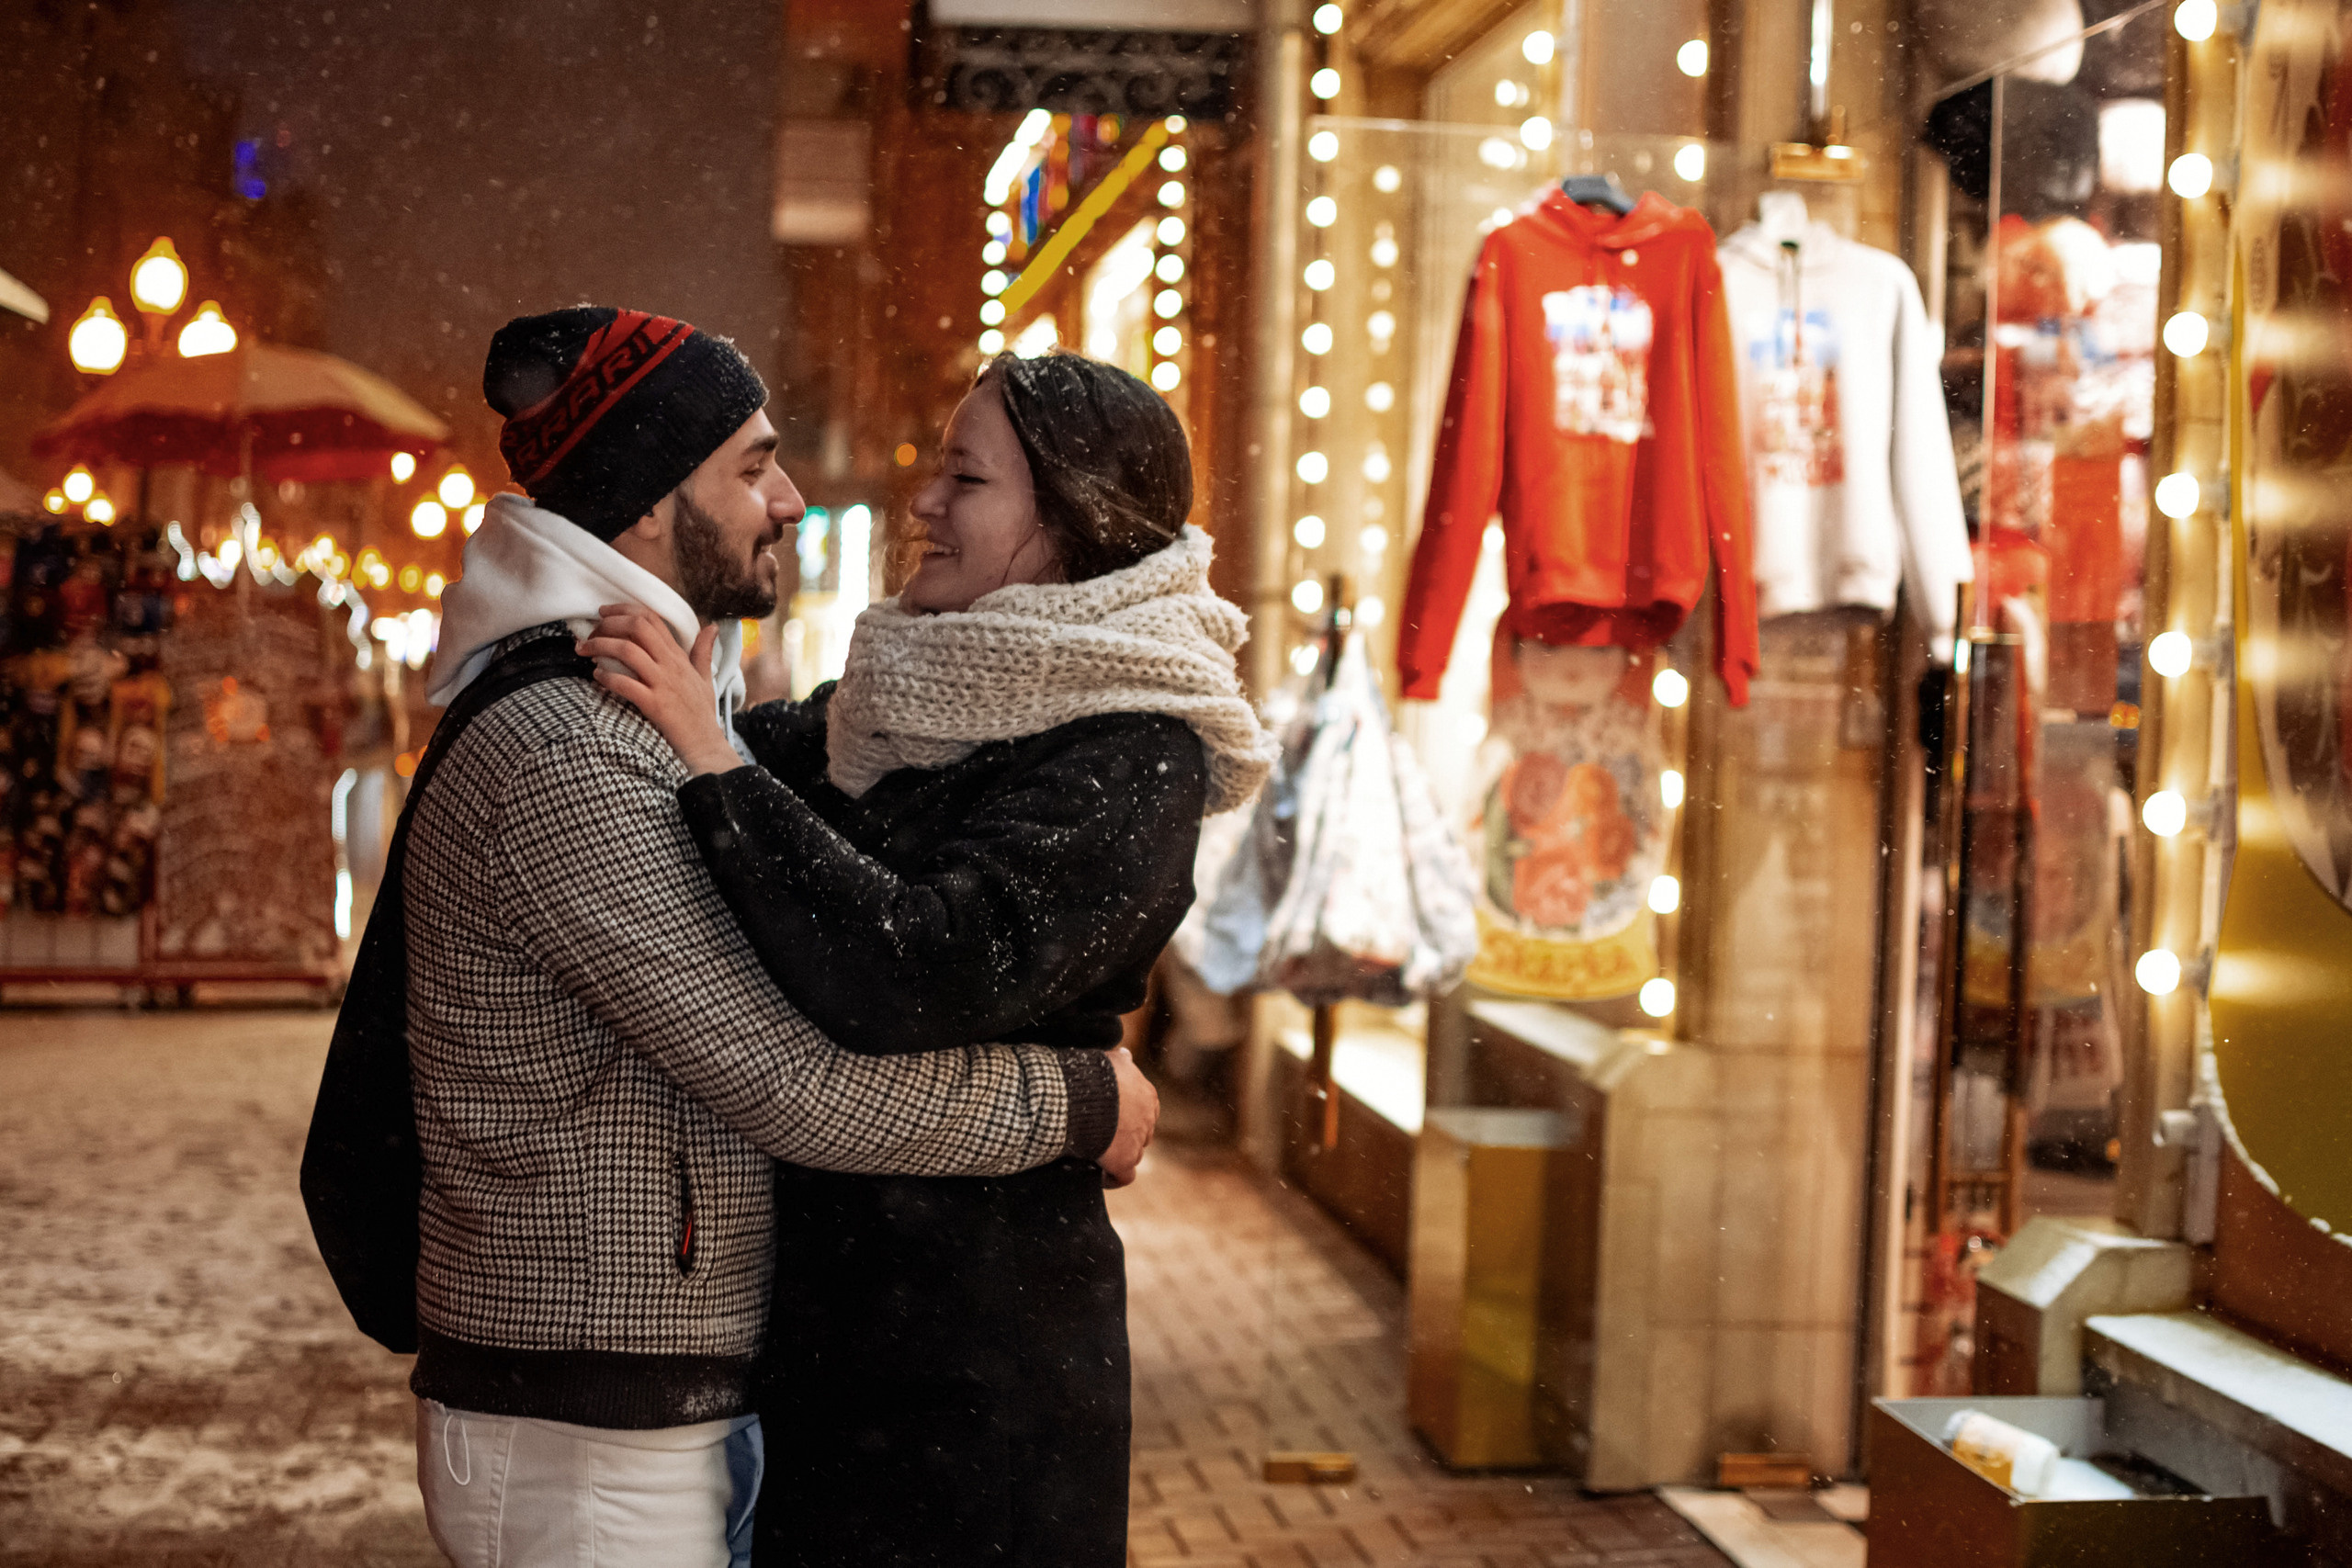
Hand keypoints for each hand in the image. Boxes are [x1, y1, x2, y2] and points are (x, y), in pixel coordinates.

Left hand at [578, 605, 742, 776]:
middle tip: (590, 632)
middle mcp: (671, 665)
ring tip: (583, 650)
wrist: (706, 746)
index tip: (603, 613)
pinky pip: (626, 684)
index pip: (652, 619)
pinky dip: (607, 677)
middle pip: (638, 627)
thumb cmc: (702, 714)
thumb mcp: (706, 678)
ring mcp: (663, 684)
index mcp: (679, 656)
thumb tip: (712, 627)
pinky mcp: (655, 705)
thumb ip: (703, 651)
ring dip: (600, 645)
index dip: (624, 610)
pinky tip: (597, 676)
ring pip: (628, 651)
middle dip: (608, 624)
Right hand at [1097, 1046, 1158, 1187]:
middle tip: (1103, 1135)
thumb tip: (1126, 1053)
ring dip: (1119, 1156)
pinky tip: (1101, 1175)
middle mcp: (1148, 1119)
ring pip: (1134, 1154)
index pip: (1144, 1110)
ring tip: (1098, 1154)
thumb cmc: (1095, 1074)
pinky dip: (1113, 1178)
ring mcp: (1138, 1142)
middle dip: (1126, 1136)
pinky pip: (1124, 1177)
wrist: (1083, 1095)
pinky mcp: (1124, 1161)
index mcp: (1148, 1095)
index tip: (1113, 1117)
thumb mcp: (1111, 1060)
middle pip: (1141, 1133)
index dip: (1128, 1115)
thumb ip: (1122, 1061)